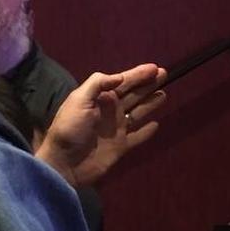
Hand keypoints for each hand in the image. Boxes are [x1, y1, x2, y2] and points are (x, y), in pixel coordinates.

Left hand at [37, 63, 166, 186]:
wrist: (64, 162)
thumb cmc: (70, 129)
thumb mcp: (78, 100)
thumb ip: (98, 84)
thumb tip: (120, 77)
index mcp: (100, 98)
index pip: (123, 82)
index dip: (138, 74)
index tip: (155, 68)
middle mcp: (110, 111)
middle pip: (134, 94)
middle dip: (148, 84)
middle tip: (165, 75)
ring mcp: (116, 129)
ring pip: (138, 112)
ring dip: (150, 103)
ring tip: (164, 94)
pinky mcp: (120, 146)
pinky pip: (138, 137)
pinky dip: (147, 132)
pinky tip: (156, 125)